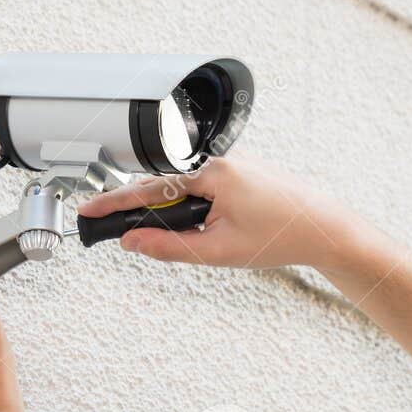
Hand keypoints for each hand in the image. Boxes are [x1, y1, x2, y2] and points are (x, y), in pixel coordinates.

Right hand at [76, 155, 358, 270]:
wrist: (324, 228)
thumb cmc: (281, 235)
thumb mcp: (218, 251)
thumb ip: (169, 247)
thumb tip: (133, 244)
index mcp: (211, 173)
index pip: (148, 190)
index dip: (113, 204)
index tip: (88, 212)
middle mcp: (220, 161)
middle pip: (165, 188)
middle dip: (153, 216)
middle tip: (138, 238)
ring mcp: (232, 163)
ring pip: (188, 190)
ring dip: (183, 215)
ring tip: (209, 239)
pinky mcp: (241, 171)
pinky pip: (207, 187)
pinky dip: (201, 209)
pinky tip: (219, 228)